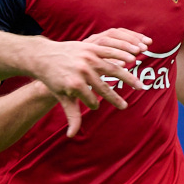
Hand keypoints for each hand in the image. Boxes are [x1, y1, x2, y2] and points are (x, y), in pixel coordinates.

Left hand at [27, 28, 145, 136]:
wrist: (44, 56)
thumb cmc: (53, 80)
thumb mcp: (62, 98)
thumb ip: (71, 116)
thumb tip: (71, 136)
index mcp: (75, 85)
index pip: (91, 101)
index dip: (93, 105)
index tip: (94, 105)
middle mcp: (83, 71)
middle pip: (104, 88)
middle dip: (115, 99)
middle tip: (125, 107)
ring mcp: (87, 58)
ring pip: (112, 69)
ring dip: (128, 78)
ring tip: (139, 86)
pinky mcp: (90, 47)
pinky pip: (110, 53)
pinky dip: (122, 57)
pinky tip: (133, 62)